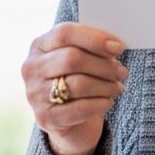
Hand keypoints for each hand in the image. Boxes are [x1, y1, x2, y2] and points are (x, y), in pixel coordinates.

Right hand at [23, 22, 126, 154]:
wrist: (67, 120)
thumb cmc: (77, 80)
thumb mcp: (79, 59)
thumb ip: (91, 48)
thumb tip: (114, 46)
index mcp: (39, 45)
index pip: (65, 33)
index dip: (94, 38)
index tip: (118, 47)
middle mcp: (31, 68)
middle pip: (72, 59)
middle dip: (103, 65)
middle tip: (122, 72)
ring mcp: (35, 94)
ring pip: (78, 84)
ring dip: (106, 86)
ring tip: (118, 88)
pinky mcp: (45, 117)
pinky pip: (79, 109)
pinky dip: (100, 104)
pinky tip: (108, 102)